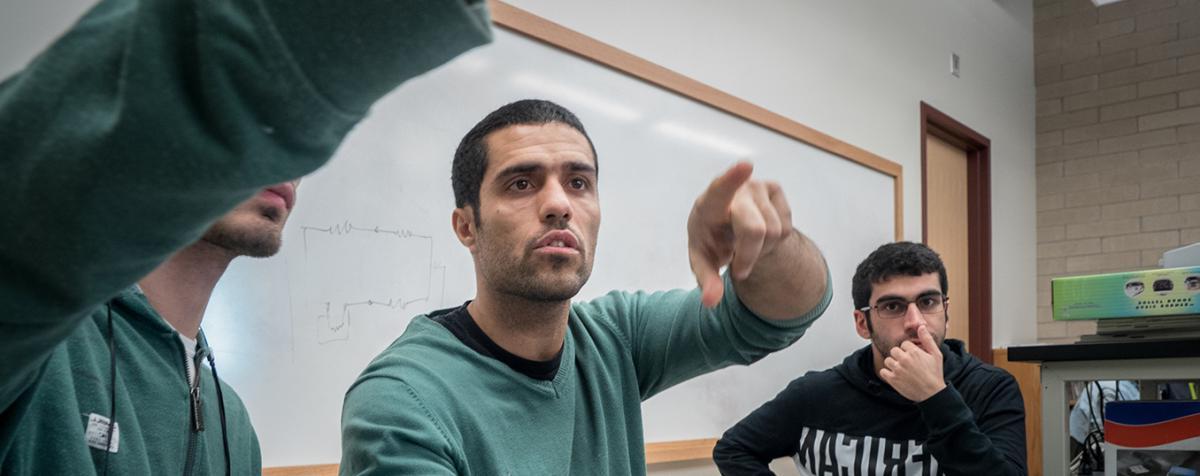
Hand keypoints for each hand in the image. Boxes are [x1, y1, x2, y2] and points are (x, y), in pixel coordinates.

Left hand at [688, 162, 792, 306]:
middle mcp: (735, 191)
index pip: (720, 190)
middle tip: (738, 268)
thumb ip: (706, 282)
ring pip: (775, 232)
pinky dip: (776, 241)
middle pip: (756, 230)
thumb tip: (711, 302)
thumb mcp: (704, 264)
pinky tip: (761, 234)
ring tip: (747, 246)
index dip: (733, 178)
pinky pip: (787, 226)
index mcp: (709, 204)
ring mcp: (757, 187)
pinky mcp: (775, 188)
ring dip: (763, 250)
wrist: (725, 227)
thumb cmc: (710, 241)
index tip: (745, 166)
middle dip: (750, 256)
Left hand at [878, 326, 945, 401]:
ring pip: (888, 360)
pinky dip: (888, 374)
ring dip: (893, 364)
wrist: (932, 393)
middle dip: (900, 356)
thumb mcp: (936, 355)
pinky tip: (897, 376)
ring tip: (903, 370)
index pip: (903, 344)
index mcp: (914, 351)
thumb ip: (927, 339)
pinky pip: (883, 371)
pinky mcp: (893, 379)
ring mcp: (897, 369)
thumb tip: (921, 327)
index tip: (914, 357)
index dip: (909, 350)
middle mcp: (904, 359)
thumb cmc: (935, 374)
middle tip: (907, 364)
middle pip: (894, 350)